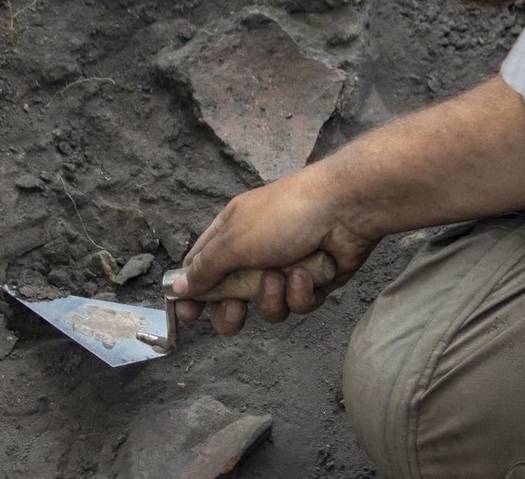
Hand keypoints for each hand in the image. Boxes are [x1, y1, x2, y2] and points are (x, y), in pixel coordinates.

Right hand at [172, 163, 378, 335]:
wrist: (345, 209)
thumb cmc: (285, 215)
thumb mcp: (235, 240)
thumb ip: (205, 268)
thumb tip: (179, 286)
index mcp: (231, 233)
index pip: (200, 267)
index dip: (192, 292)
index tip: (187, 315)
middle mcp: (255, 252)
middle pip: (232, 298)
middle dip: (232, 311)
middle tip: (236, 311)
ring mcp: (285, 268)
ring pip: (267, 307)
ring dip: (272, 297)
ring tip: (282, 275)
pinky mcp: (313, 283)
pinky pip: (298, 304)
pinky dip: (301, 293)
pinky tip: (308, 273)